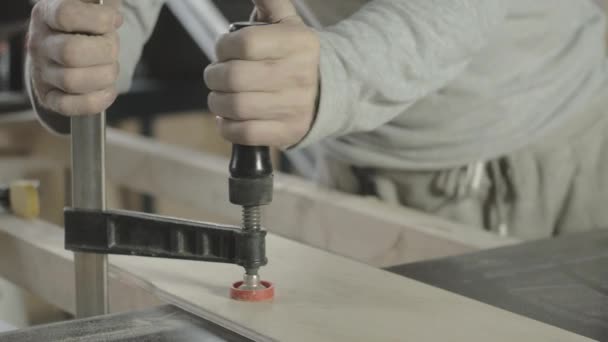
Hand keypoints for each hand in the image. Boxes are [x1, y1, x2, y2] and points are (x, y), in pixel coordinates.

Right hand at [27, 0, 122, 115]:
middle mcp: (39, 43)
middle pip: (72, 52)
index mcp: (46, 14)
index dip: (99, 19)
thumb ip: (100, 3)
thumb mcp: (91, 6)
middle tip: (112, 49)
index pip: (67, 14)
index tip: (114, 20)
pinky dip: (97, 100)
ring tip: (110, 67)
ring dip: (105, 76)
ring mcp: (42, 72)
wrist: (70, 50)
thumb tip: (113, 11)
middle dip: (105, 52)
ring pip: (72, 81)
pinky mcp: (50, 97)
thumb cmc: (87, 26)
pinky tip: (108, 89)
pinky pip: (70, 106)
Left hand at [204, 0, 319, 147]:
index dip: (223, 47)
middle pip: (234, 77)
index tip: (223, 50)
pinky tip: (228, 117)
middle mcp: (299, 75)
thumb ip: (269, 1)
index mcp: (298, 43)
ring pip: (236, 106)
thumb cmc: (294, 56)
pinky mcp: (287, 132)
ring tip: (220, 96)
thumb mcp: (287, 23)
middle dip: (214, 76)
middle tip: (216, 76)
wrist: (328, 92)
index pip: (244, 43)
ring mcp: (294, 107)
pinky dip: (226, 127)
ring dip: (217, 101)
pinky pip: (244, 133)